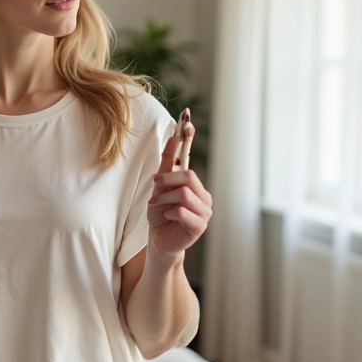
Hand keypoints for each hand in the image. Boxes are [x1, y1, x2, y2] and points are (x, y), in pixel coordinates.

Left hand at [146, 123, 212, 261]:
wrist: (159, 241)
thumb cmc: (160, 214)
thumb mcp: (159, 188)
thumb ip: (165, 167)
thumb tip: (172, 139)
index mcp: (194, 184)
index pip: (190, 158)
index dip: (188, 139)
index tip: (186, 120)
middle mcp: (203, 195)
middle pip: (188, 176)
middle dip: (167, 180)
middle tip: (156, 186)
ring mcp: (204, 211)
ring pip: (183, 193)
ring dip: (164, 199)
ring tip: (158, 206)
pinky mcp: (200, 226)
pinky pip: (182, 211)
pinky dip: (169, 213)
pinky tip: (167, 218)